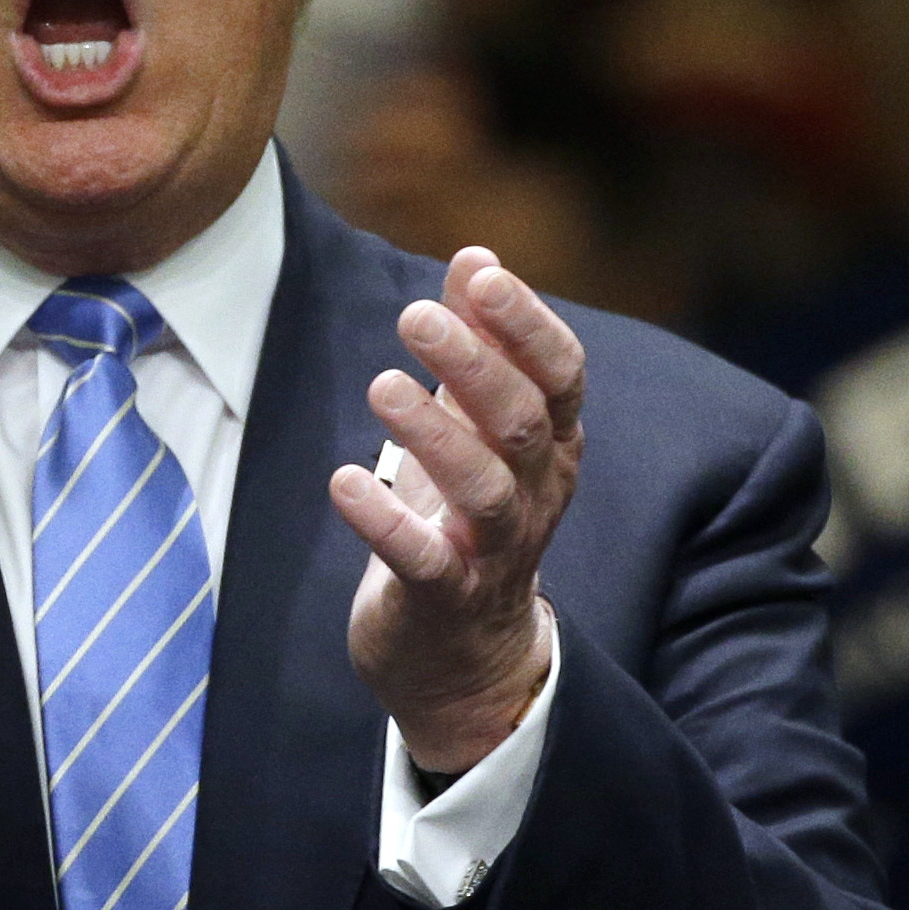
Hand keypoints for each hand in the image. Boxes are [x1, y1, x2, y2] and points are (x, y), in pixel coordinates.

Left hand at [329, 247, 584, 773]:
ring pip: (486, 491)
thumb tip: (477, 254)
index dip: (526, 323)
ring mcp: (495, 552)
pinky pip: (425, 561)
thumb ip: (481, 341)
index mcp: (552, 443)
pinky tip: (348, 480)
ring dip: (435, 436)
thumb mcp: (478, 425)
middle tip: (414, 316)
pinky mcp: (444, 600)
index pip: (560, 374)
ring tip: (383, 386)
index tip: (479, 275)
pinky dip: (387, 521)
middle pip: (521, 423)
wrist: (463, 654)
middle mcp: (536, 494)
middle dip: (473, 365)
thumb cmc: (467, 514)